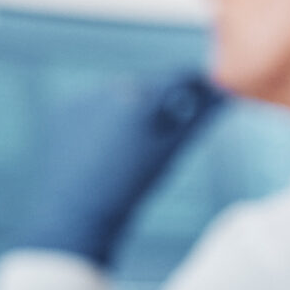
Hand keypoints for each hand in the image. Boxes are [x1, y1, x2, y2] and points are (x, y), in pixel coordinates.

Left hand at [14, 73, 224, 264]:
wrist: (77, 212)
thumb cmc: (133, 185)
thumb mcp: (173, 150)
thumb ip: (201, 116)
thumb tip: (224, 94)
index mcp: (145, 98)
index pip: (181, 77)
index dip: (197, 83)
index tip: (206, 90)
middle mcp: (114, 90)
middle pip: (150, 85)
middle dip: (160, 101)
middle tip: (165, 129)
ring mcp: (86, 98)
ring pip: (121, 94)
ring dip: (132, 108)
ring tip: (132, 142)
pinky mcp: (65, 109)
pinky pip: (94, 104)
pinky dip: (104, 117)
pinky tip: (105, 145)